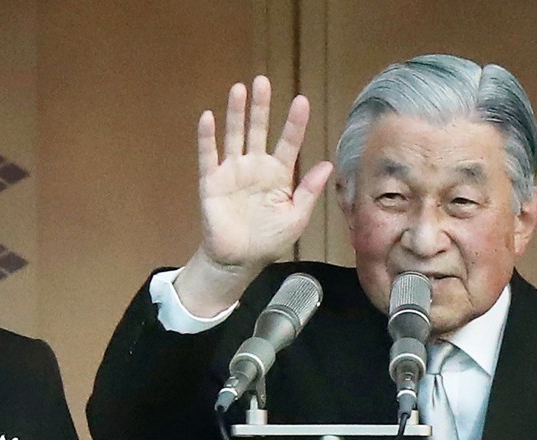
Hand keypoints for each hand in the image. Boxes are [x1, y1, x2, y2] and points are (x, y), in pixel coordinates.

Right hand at [176, 76, 333, 314]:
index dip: (294, 123)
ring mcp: (232, 171)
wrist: (239, 260)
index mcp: (278, 174)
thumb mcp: (296, 217)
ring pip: (234, 136)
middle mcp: (255, 167)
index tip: (301, 101)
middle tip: (263, 82)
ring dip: (236, 113)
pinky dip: (207, 137)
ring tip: (239, 89)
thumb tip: (328, 164)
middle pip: (259, 130)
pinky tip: (208, 117)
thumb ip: (309, 191)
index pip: (288, 142)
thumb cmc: (269, 240)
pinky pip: (208, 155)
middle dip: (261, 106)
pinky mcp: (211, 181)